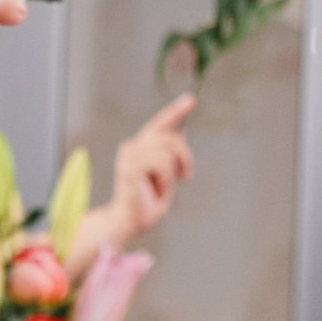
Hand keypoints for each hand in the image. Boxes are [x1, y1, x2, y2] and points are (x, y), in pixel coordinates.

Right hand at [113, 94, 195, 239]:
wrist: (131, 220)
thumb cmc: (147, 200)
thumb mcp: (166, 175)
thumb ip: (171, 155)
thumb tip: (182, 132)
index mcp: (142, 146)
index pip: (161, 123)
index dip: (176, 111)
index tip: (191, 99)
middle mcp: (133, 146)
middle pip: (171, 138)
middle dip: (185, 157)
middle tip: (186, 176)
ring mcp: (129, 156)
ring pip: (168, 152)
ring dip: (172, 174)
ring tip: (162, 187)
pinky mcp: (130, 167)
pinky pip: (161, 164)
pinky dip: (165, 180)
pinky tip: (157, 189)